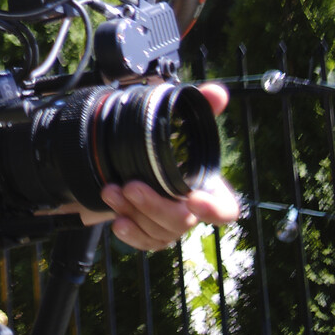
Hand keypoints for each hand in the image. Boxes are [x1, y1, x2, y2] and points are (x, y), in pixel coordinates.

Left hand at [88, 82, 239, 250]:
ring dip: (133, 213)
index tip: (192, 199)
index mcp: (207, 186)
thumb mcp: (180, 120)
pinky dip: (131, 235)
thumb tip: (217, 92)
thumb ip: (202, 105)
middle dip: (155, 206)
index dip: (214, 209)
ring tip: (110, 191)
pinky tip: (118, 221)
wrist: (134, 161)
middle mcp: (191, 210)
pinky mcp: (151, 233)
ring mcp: (170, 224)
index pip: (225, 208)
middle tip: (130, 185)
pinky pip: (145, 242)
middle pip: (183, 221)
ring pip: (160, 232)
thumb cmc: (165, 143)